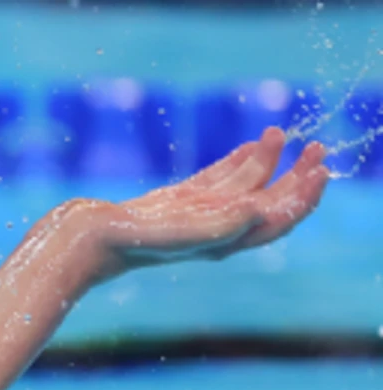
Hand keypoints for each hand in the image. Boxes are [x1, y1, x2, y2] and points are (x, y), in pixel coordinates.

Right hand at [79, 127, 330, 282]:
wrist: (83, 240)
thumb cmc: (130, 242)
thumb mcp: (181, 232)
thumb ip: (224, 224)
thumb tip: (262, 209)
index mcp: (222, 242)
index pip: (276, 220)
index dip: (303, 197)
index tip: (320, 169)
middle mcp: (212, 230)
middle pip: (267, 202)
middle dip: (294, 176)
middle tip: (316, 148)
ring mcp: (193, 214)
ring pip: (242, 186)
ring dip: (266, 161)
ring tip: (279, 133)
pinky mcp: (172, 201)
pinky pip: (214, 179)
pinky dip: (235, 162)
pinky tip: (247, 146)